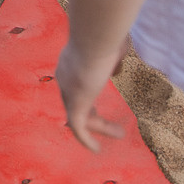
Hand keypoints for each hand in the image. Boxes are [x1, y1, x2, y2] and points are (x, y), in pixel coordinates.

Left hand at [56, 35, 131, 153]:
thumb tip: (115, 70)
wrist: (96, 34)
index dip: (91, 93)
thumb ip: (113, 59)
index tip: (107, 99)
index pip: (77, 82)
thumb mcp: (113, 47)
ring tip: (119, 133)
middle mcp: (65, 76)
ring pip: (79, 116)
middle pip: (75, 101)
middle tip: (110, 122)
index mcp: (71, 61)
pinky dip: (85, 139)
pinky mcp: (75, 103)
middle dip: (94, 114)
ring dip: (98, 126)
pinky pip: (77, 127)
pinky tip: (96, 149)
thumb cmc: (107, 35)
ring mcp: (68, 90)